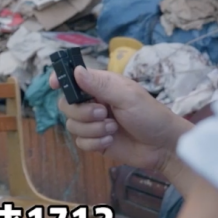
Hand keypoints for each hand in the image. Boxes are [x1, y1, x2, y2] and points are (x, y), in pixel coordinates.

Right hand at [51, 66, 193, 172]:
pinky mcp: (95, 141)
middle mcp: (93, 102)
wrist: (163, 146)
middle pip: (66, 105)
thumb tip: (76, 71)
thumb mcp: (127, 96)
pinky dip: (94, 143)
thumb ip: (100, 84)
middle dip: (82, 112)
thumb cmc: (150, 115)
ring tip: (112, 129)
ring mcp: (93, 123)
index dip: (61, 80)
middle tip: (103, 113)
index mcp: (101, 86)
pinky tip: (110, 141)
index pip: (73, 79)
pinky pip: (80, 142)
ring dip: (92, 129)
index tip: (54, 84)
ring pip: (72, 125)